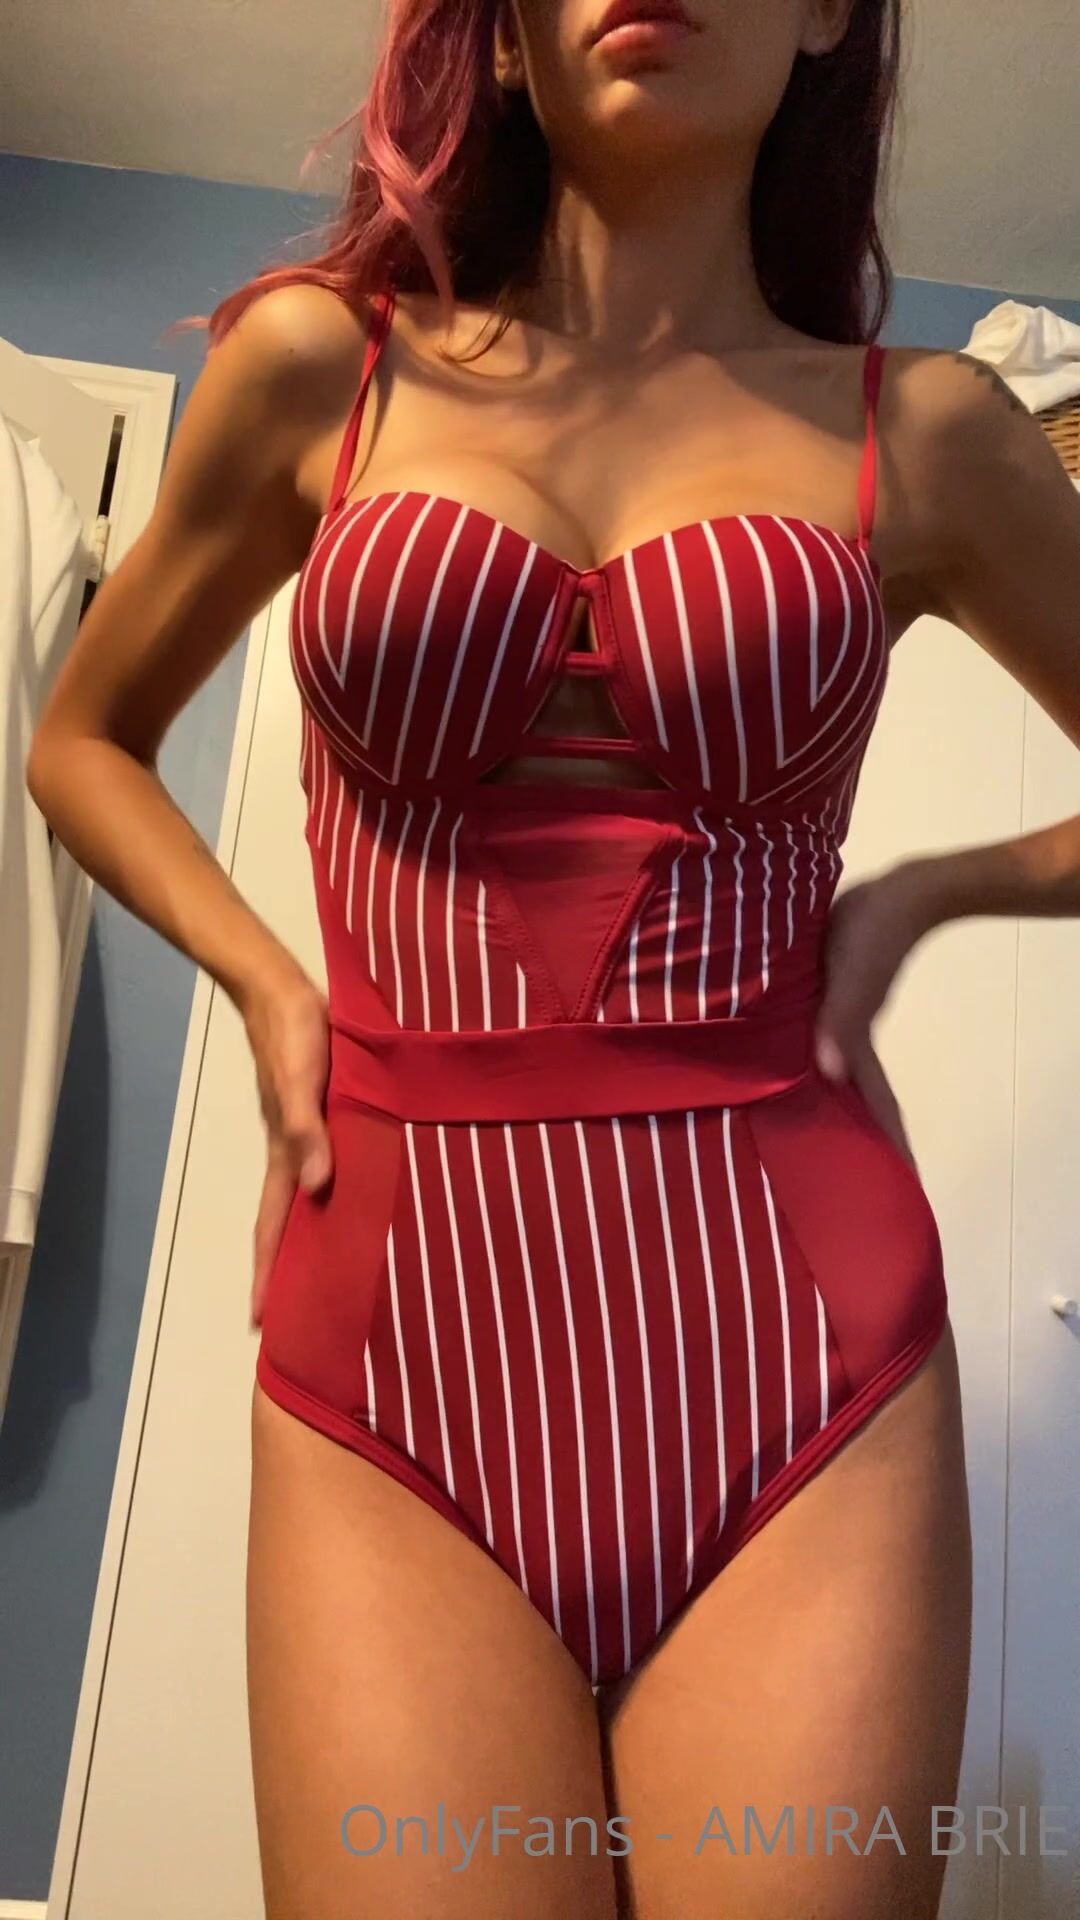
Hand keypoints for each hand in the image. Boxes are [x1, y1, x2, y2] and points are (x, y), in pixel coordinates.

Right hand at [239, 971, 332, 1329]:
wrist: (283, 989)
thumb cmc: (292, 1034)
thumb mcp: (299, 1081)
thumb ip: (307, 1130)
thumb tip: (317, 1188)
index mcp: (285, 1153)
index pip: (273, 1225)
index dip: (267, 1272)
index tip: (261, 1321)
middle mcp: (294, 1151)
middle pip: (288, 1222)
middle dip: (287, 1269)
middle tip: (300, 1317)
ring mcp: (309, 1132)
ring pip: (311, 1196)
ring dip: (314, 1235)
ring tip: (332, 1275)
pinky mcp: (326, 1112)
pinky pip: (330, 1164)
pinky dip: (337, 1193)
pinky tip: (357, 1200)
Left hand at [814, 862, 935, 1167]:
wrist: (900, 892)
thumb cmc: (878, 935)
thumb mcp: (856, 975)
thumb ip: (842, 1019)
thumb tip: (829, 1071)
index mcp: (856, 1042)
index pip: (872, 1105)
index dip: (881, 1144)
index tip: (892, 1187)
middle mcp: (847, 1037)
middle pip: (849, 1096)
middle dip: (846, 1133)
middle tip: (827, 1175)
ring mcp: (838, 1015)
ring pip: (824, 1065)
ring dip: (818, 1095)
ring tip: (788, 1129)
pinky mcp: (826, 993)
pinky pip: (810, 1033)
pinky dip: (799, 1053)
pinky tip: (774, 1059)